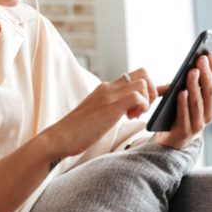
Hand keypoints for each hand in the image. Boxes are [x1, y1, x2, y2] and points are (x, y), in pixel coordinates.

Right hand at [44, 68, 158, 158]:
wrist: (59, 137)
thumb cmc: (77, 131)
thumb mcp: (97, 114)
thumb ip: (111, 108)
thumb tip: (125, 111)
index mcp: (105, 89)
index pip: (134, 77)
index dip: (148, 88)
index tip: (150, 102)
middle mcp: (108, 87)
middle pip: (143, 73)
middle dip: (151, 91)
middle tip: (142, 110)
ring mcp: (109, 94)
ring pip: (143, 82)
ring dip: (147, 99)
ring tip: (133, 115)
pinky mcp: (111, 105)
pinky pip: (138, 96)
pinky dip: (142, 106)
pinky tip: (130, 118)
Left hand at [154, 52, 211, 148]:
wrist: (171, 139)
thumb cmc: (179, 112)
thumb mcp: (187, 96)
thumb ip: (190, 84)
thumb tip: (191, 64)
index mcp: (211, 103)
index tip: (209, 53)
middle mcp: (208, 113)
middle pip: (209, 92)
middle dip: (206, 74)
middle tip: (200, 59)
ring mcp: (198, 124)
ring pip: (198, 102)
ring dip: (195, 86)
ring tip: (191, 71)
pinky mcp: (184, 131)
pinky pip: (184, 115)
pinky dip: (183, 103)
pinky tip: (180, 92)